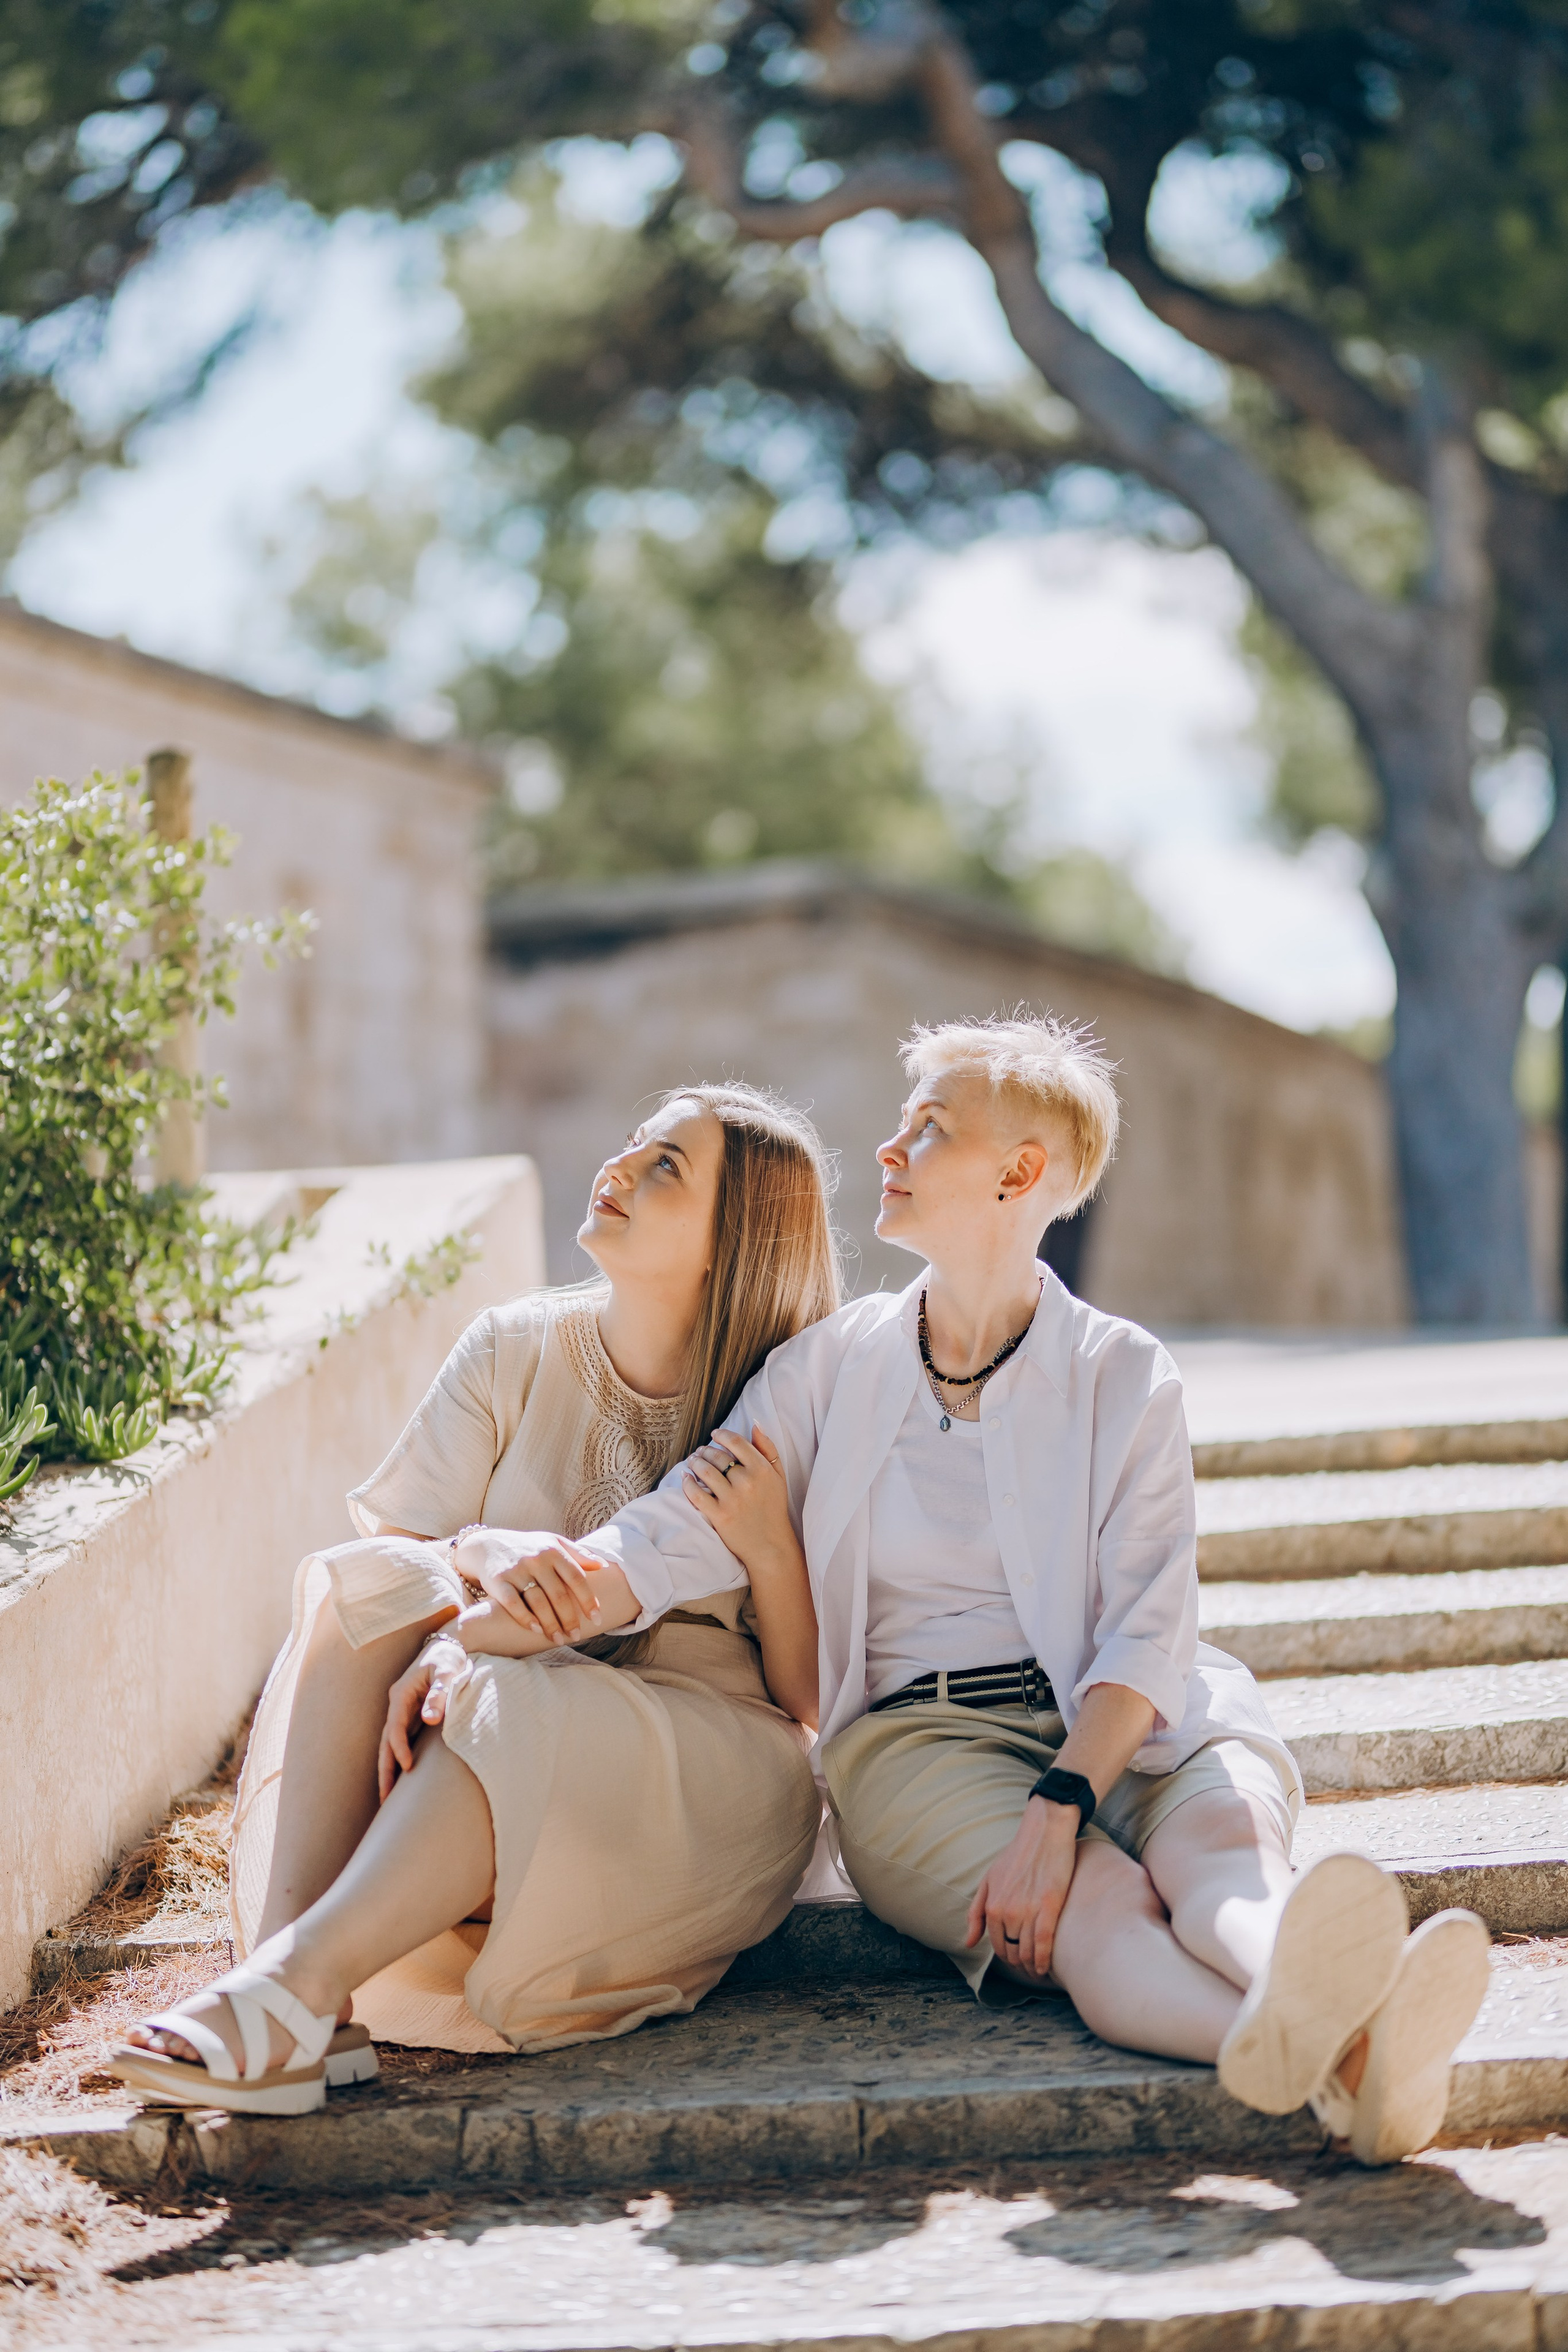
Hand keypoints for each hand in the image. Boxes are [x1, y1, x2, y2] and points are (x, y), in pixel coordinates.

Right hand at [378, 1638, 466, 1800]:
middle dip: (385, 1768)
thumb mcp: (448, 1672)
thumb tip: (430, 1719)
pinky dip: (398, 1759)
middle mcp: (397, 1703)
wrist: (451, 1646)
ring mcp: (402, 1710)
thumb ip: (440, 1694)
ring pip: (390, 1743)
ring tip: (388, 1798)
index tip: (407, 1766)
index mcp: (401, 1693)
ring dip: (389, 1768)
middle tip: (386, 1798)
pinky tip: (400, 1778)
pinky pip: (400, 1741)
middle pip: (386, 1740)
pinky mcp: (411, 1715)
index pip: (395, 1726)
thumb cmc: (450, 1659)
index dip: (399, 1747)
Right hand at [451, 1525, 602, 1642]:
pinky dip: (526, 1619)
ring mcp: (517, 1570)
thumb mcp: (553, 1542)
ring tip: (559, 1640)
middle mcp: (536, 1559)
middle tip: (576, 1636)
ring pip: (538, 1602)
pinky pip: (513, 1603)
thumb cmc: (528, 1547)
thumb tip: (604, 1566)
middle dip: (570, 1619)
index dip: (588, 1600)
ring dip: (550, 1624)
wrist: (488, 1544)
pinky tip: (536, 1631)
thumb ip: (578, 1554)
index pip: (576, 1578)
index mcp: (553, 1550)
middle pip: (559, 1594)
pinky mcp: (498, 1581)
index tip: (596, 1619)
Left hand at [683, 1426, 796, 1571]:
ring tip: (692, 1461)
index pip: (736, 1442)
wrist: (770, 1545)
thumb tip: (755, 1424)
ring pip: (705, 1471)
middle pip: (718, 1456)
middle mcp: (746, 1482)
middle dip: (706, 1450)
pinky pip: (697, 1494)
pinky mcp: (719, 1515)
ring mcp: (732, 1499)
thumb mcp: (778, 1476)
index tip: (715, 1434)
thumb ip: (767, 1448)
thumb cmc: (774, 1508)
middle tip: (700, 1451)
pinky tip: (686, 1479)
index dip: (722, 1435)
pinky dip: (688, 1484)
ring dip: (695, 1463)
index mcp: (761, 1469)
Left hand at [965, 1798, 1081, 1981]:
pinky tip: (1045, 1968)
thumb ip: (976, 1913)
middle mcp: (1007, 1912)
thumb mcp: (988, 1881)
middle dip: (1019, 1964)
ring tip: (1037, 1971)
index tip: (1016, 1960)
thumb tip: (969, 1943)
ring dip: (1031, 1967)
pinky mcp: (1049, 1908)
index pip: (998, 1945)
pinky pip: (1044, 1944)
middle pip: (1013, 1952)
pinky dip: (1043, 1961)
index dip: (1007, 1956)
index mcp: (992, 1906)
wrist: (1044, 1834)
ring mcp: (1028, 1911)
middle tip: (1028, 1968)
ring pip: (1028, 1953)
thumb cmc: (1016, 1856)